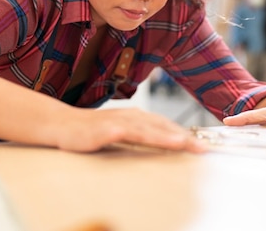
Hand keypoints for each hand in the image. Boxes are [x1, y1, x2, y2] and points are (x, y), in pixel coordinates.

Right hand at [56, 107, 207, 152]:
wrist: (61, 124)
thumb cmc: (91, 130)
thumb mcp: (118, 132)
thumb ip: (138, 136)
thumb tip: (160, 144)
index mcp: (137, 117)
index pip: (165, 126)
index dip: (185, 135)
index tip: (203, 146)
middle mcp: (131, 116)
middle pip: (163, 127)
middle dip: (185, 137)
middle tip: (204, 149)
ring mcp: (119, 122)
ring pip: (150, 129)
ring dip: (169, 136)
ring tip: (187, 144)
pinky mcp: (106, 130)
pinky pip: (130, 133)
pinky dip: (146, 136)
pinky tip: (155, 140)